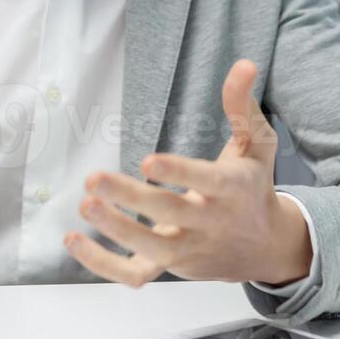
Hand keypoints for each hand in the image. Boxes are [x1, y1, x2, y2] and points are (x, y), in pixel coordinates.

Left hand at [65, 58, 311, 287]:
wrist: (266, 247)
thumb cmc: (254, 186)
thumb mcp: (257, 143)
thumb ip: (242, 105)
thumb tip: (244, 64)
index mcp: (231, 189)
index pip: (205, 182)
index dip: (178, 174)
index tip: (147, 160)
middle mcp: (210, 223)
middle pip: (169, 215)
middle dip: (130, 199)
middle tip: (93, 178)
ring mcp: (189, 250)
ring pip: (150, 249)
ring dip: (114, 230)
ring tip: (84, 205)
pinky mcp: (171, 269)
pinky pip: (134, 274)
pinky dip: (102, 264)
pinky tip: (72, 240)